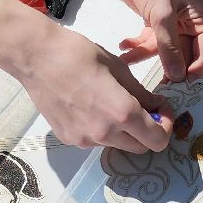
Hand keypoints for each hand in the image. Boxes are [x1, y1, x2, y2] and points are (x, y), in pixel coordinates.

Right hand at [0, 17, 173, 152]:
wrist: (36, 57)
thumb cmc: (79, 54)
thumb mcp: (118, 68)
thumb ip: (142, 94)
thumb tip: (157, 107)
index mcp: (122, 114)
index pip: (158, 140)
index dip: (166, 126)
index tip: (162, 109)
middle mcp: (105, 134)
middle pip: (140, 147)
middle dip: (148, 130)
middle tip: (144, 108)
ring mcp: (84, 140)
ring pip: (117, 145)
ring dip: (125, 131)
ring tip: (112, 103)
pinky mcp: (69, 139)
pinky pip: (96, 141)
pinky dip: (103, 129)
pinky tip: (90, 106)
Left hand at [105, 0, 202, 81]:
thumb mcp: (162, 15)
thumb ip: (169, 47)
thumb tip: (178, 77)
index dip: (190, 74)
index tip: (173, 89)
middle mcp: (192, 24)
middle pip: (182, 57)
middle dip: (166, 69)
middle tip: (149, 87)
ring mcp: (172, 24)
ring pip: (162, 52)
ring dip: (145, 56)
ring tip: (126, 60)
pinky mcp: (154, 21)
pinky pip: (149, 43)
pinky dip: (136, 46)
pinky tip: (123, 46)